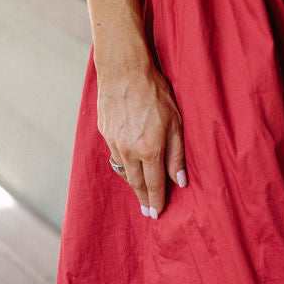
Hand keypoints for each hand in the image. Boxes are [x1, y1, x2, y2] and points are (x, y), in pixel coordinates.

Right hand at [96, 55, 187, 218]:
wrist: (124, 70)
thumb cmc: (155, 92)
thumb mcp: (176, 122)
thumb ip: (177, 154)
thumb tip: (180, 181)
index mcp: (149, 150)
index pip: (154, 185)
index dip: (156, 200)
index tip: (157, 214)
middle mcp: (128, 151)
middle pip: (136, 183)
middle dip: (143, 198)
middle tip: (147, 211)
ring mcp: (113, 142)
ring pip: (124, 170)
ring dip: (133, 181)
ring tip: (140, 189)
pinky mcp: (104, 132)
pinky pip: (114, 154)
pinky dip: (123, 162)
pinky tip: (129, 162)